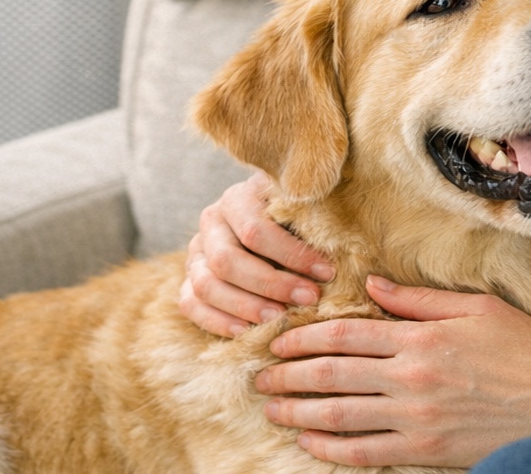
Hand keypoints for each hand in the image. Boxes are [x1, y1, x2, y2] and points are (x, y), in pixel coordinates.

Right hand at [178, 172, 334, 336]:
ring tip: (279, 319)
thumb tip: (341, 249)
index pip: (255, 230)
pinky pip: (190, 304)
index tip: (327, 273)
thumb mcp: (311, 209)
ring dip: (245, 306)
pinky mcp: (189, 279)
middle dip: (271, 284)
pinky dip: (217, 321)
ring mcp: (196, 252)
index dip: (291, 254)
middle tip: (308, 299)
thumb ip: (320, 220)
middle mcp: (212, 221)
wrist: (275, 225)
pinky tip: (246, 332)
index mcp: (239, 197)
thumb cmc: (302, 218)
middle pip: (227, 260)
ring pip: (206, 284)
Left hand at [255, 276, 530, 466]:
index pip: (346, 335)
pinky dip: (330, 449)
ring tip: (272, 409)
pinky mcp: (426, 450)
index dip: (304, 339)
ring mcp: (416, 418)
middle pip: (331, 376)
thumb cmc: (529, 351)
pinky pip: (365, 452)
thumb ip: (419, 299)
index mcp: (422, 336)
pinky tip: (309, 444)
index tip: (278, 343)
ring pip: (338, 416)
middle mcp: (411, 377)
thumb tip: (370, 286)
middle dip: (287, 377)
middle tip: (259, 378)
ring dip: (297, 413)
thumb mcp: (478, 308)